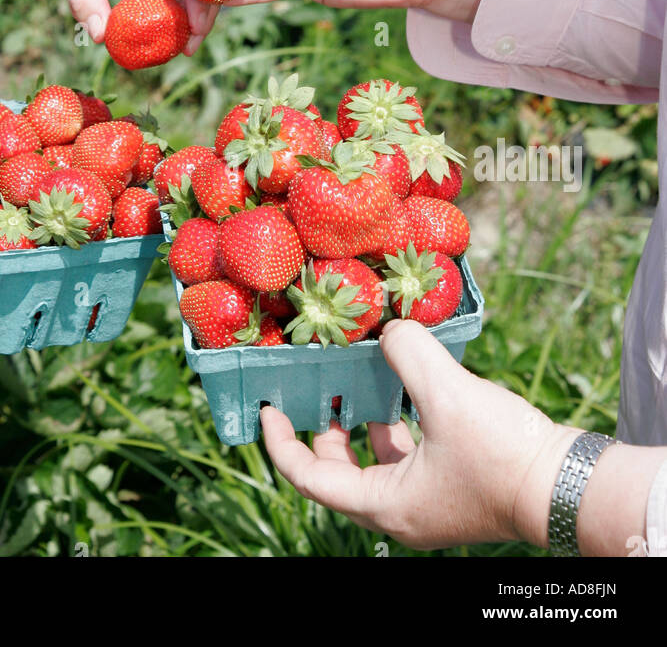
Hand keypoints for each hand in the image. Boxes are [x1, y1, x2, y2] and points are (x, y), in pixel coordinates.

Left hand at [261, 320, 576, 549]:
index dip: (282, 442)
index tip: (269, 407)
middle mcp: (401, 512)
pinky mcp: (453, 486)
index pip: (311, 479)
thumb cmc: (502, 452)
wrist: (569, 486)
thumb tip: (391, 326)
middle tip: (314, 389)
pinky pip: (408, 457)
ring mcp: (428, 503)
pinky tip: (407, 387)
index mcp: (385, 505)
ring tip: (358, 379)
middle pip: (338, 475)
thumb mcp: (447, 394)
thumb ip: (408, 353)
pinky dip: (398, 424)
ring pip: (375, 464)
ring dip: (362, 424)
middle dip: (322, 430)